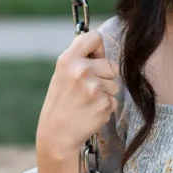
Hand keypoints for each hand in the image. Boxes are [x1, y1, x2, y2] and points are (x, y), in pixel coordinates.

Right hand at [37, 31, 118, 158]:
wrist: (57, 134)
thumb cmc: (61, 103)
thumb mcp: (62, 75)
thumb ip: (80, 60)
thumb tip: (101, 48)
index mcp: (68, 60)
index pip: (94, 37)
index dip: (98, 49)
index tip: (94, 58)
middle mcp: (81, 70)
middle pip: (111, 64)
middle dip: (104, 76)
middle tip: (86, 90)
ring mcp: (94, 88)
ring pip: (115, 84)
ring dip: (105, 93)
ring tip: (86, 102)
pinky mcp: (104, 104)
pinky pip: (114, 100)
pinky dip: (105, 107)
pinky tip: (90, 112)